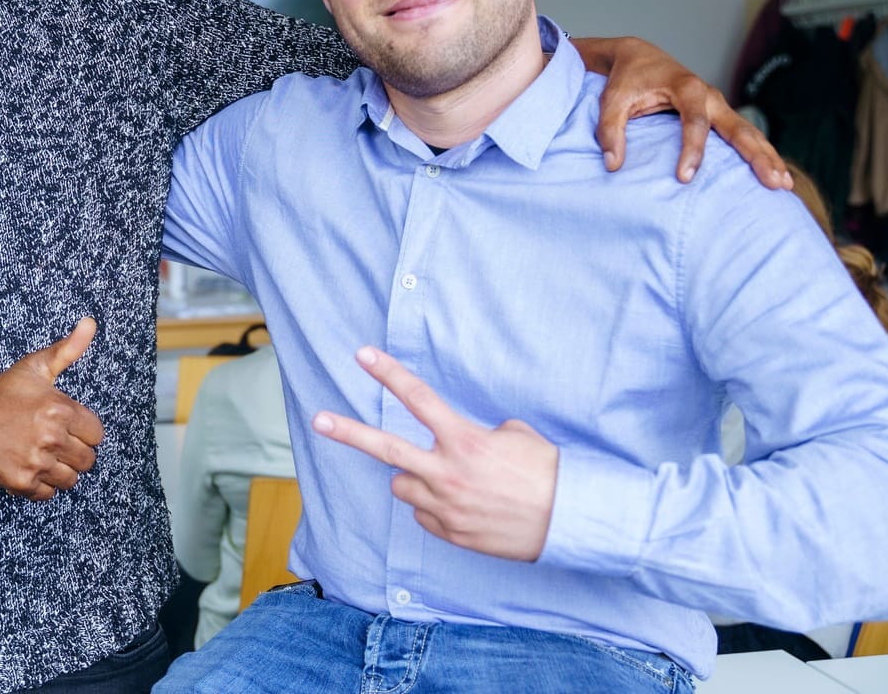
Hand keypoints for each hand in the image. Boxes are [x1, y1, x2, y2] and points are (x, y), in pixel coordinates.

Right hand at [0, 318, 105, 499]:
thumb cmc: (0, 393)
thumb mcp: (34, 367)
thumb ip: (68, 349)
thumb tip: (91, 322)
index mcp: (59, 409)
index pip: (96, 434)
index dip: (83, 430)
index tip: (65, 425)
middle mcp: (50, 438)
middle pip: (87, 460)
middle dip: (73, 451)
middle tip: (51, 440)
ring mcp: (35, 463)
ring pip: (70, 479)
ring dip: (59, 470)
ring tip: (40, 454)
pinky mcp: (21, 483)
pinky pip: (49, 494)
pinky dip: (41, 485)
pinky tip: (28, 466)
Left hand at [312, 346, 557, 561]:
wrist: (569, 521)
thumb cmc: (547, 473)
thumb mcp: (517, 437)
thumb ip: (481, 434)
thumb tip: (465, 441)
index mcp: (464, 439)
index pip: (417, 398)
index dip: (387, 373)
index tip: (362, 355)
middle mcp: (447, 472)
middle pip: (385, 448)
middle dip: (348, 432)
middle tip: (318, 420)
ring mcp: (445, 505)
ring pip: (402, 485)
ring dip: (414, 479)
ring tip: (445, 479)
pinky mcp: (450, 532)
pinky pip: (424, 515)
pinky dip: (434, 508)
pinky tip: (463, 506)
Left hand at [581, 36, 788, 188]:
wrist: (638, 56)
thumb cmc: (626, 79)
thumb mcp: (611, 101)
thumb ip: (610, 130)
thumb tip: (613, 165)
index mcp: (686, 88)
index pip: (695, 122)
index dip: (691, 150)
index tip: (684, 177)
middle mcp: (709, 96)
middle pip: (739, 127)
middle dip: (757, 156)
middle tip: (773, 183)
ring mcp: (718, 105)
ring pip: (749, 132)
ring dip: (767, 157)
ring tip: (783, 184)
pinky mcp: (719, 114)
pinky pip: (744, 135)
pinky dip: (759, 152)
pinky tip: (774, 173)